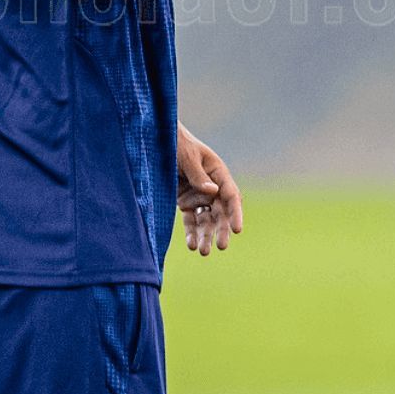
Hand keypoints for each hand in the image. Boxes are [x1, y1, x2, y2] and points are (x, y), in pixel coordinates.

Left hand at [176, 128, 242, 256]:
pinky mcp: (186, 202)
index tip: (237, 229)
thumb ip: (198, 175)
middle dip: (221, 230)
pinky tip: (192, 245)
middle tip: (222, 246)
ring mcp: (199, 196)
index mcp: (218, 172)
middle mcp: (212, 187)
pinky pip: (191, 220)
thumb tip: (213, 192)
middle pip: (221, 212)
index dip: (236, 213)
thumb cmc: (176, 144)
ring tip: (203, 252)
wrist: (157, 141)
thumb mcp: (186, 157)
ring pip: (206, 220)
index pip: (231, 195)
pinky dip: (191, 233)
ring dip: (206, 236)